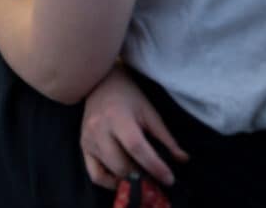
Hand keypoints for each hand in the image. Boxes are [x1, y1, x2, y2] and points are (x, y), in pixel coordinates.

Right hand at [80, 66, 188, 188]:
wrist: (102, 84)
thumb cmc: (129, 96)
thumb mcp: (150, 112)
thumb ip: (166, 137)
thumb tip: (182, 159)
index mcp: (117, 117)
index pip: (136, 147)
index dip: (154, 166)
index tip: (169, 179)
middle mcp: (99, 129)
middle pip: (121, 164)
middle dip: (142, 175)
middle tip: (155, 176)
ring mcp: (88, 139)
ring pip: (110, 171)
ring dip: (129, 178)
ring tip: (141, 173)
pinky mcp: (83, 146)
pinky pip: (95, 175)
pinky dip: (110, 182)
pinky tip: (122, 177)